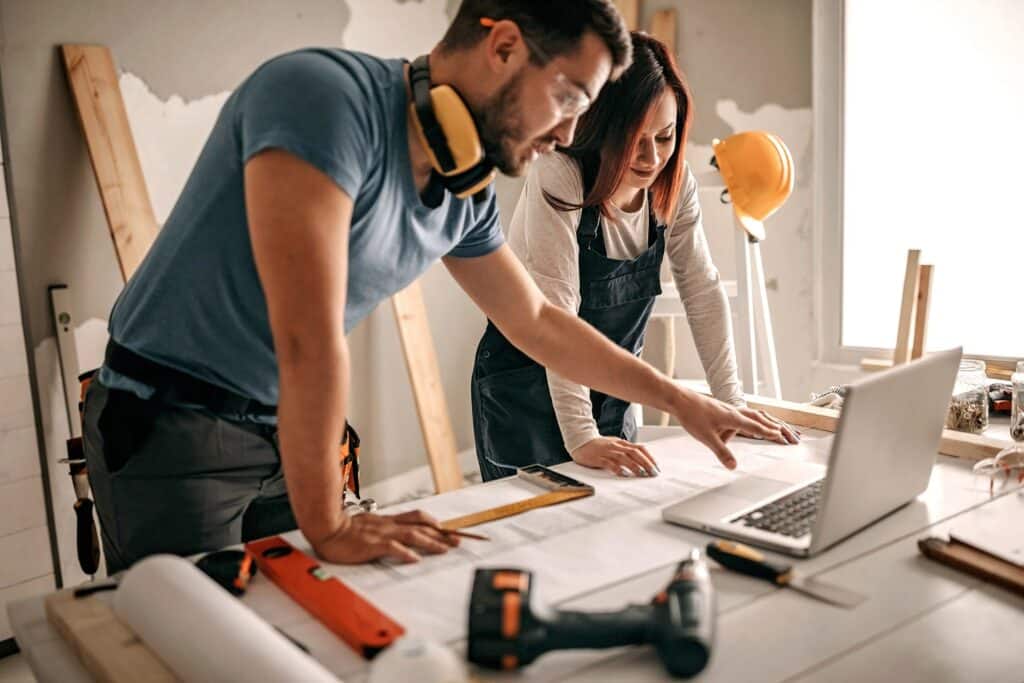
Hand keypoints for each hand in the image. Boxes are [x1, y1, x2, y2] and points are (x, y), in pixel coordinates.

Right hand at [311, 510, 457, 564]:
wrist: (327, 528)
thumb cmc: (345, 529)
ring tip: (444, 549)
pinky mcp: (372, 544)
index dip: (436, 524)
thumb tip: (400, 536)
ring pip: (412, 535)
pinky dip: (405, 552)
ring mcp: (381, 533)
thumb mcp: (370, 525)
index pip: (418, 518)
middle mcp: (389, 525)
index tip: (450, 530)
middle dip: (441, 534)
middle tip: (457, 541)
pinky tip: (415, 558)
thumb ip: (385, 528)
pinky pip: (392, 547)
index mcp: (388, 520)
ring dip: (430, 542)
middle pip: (421, 526)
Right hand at [571, 436, 659, 477]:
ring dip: (634, 466)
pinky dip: (617, 468)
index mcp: (621, 443)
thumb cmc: (598, 446)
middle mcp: (616, 446)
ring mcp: (607, 451)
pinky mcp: (598, 458)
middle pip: (634, 453)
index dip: (649, 457)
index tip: (656, 467)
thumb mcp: (614, 445)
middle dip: (645, 463)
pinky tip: (623, 473)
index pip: (639, 448)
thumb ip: (625, 451)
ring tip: (642, 474)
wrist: (580, 442)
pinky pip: (609, 463)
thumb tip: (640, 460)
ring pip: (624, 458)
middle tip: (652, 472)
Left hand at [671, 392, 783, 469]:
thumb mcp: (706, 437)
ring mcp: (731, 409)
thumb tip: (733, 466)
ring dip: (770, 422)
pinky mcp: (725, 409)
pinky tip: (753, 427)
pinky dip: (756, 419)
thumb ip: (721, 452)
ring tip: (781, 430)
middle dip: (779, 428)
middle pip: (763, 419)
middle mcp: (735, 412)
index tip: (784, 439)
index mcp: (733, 418)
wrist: (681, 399)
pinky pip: (746, 414)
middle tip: (793, 436)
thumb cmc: (692, 416)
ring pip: (756, 414)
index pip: (757, 427)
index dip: (771, 434)